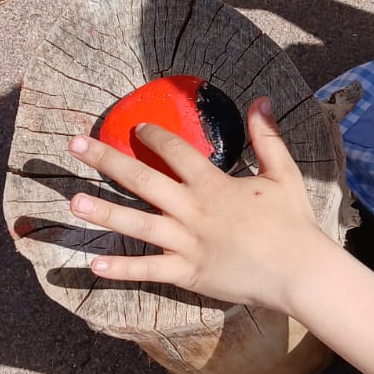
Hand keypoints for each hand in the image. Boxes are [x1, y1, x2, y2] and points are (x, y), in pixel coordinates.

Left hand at [65, 97, 322, 311]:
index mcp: (213, 184)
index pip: (175, 151)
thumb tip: (261, 99)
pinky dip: (122, 269)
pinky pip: (149, 270)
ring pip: (137, 225)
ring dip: (104, 212)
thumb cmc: (293, 222)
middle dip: (106, 160)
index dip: (153, 136)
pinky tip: (94, 264)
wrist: (300, 271)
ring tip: (73, 201)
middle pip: (142, 180)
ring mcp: (187, 244)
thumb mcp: (283, 172)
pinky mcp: (188, 274)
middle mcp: (193, 211)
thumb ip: (267, 136)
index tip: (135, 128)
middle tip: (75, 144)